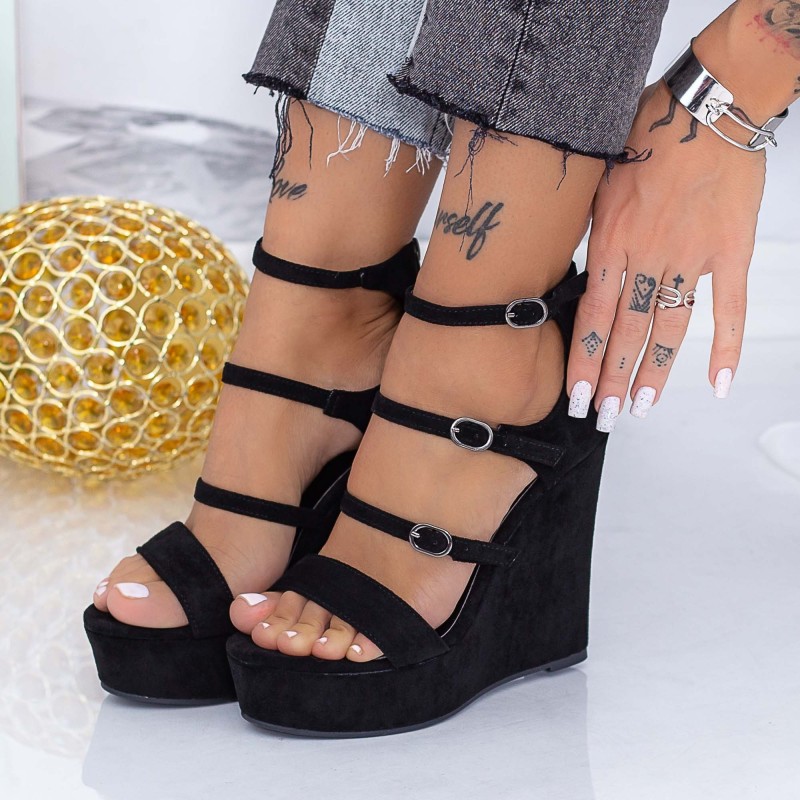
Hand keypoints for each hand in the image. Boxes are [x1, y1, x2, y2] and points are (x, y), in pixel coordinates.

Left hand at [566, 79, 766, 428]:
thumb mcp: (598, 182)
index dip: (585, 361)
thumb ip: (592, 231)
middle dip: (613, 379)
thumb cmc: (649, 132)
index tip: (577, 395)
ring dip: (655, 372)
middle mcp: (647, 257)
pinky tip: (719, 382)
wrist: (707, 105)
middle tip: (605, 417)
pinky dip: (727, 346)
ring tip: (644, 407)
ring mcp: (690, 258)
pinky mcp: (729, 252)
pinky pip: (730, 307)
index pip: (593, 318)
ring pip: (668, 328)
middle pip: (627, 333)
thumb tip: (582, 269)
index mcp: (611, 242)